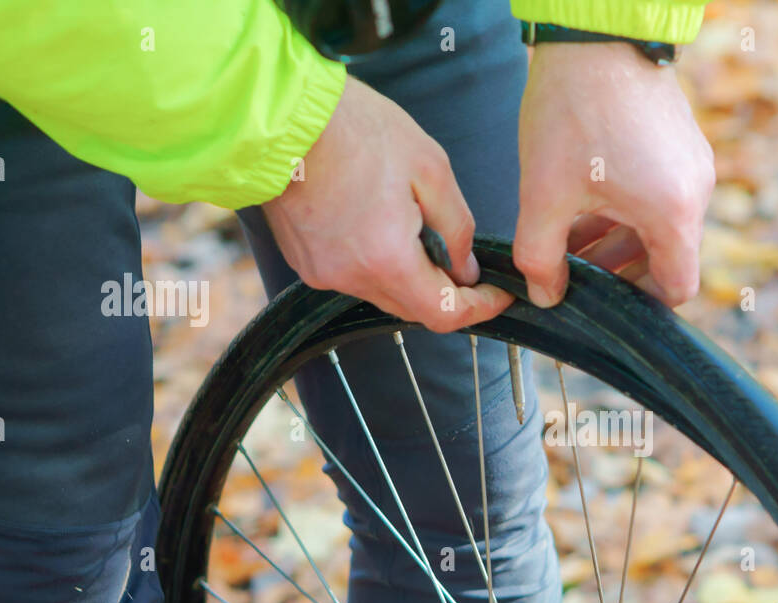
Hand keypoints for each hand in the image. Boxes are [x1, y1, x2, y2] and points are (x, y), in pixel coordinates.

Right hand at [263, 76, 512, 331]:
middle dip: (444, 290)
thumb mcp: (430, 168)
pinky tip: (377, 224)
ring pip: (383, 294)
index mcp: (388, 260)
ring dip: (408, 275)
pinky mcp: (305, 263)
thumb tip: (466, 267)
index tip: (498, 294)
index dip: (478, 309)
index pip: (444, 314)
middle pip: (414, 309)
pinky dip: (376, 263)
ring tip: (413, 227)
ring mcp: (323, 274)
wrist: (280, 114)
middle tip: (463, 259)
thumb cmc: (354, 129)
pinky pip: (353, 277)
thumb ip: (456, 226)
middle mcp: (352, 278)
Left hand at [514, 43, 714, 308]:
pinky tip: (583, 204)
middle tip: (573, 272)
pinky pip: (660, 195)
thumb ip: (540, 257)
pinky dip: (627, 210)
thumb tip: (546, 296)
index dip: (639, 304)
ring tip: (568, 240)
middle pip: (666, 258)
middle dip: (619, 271)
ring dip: (618, 240)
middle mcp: (696, 192)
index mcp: (673, 213)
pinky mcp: (682, 144)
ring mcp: (693, 165)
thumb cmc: (573, 110)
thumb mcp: (544, 194)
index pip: (676, 288)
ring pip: (659, 226)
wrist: (594, 35)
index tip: (602, 302)